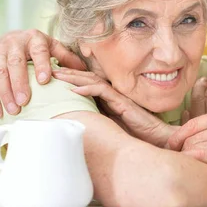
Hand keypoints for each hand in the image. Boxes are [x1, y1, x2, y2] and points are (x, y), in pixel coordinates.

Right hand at [0, 29, 84, 117]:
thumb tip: (84, 70)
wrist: (12, 37)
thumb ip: (66, 57)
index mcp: (34, 38)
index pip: (39, 51)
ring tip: (14, 110)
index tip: (44, 80)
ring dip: (5, 93)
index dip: (41, 65)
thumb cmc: (38, 47)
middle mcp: (13, 42)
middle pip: (15, 63)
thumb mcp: (53, 47)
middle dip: (19, 83)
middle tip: (25, 102)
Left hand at [53, 68, 175, 146]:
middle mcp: (112, 95)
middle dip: (69, 73)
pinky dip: (88, 89)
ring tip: (58, 74)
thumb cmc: (135, 135)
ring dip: (74, 77)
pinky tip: (75, 89)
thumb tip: (76, 122)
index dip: (72, 78)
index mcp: (108, 100)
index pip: (88, 84)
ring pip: (93, 81)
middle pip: (87, 79)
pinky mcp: (122, 102)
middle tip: (50, 68)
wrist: (156, 138)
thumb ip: (98, 120)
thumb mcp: (110, 126)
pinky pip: (103, 91)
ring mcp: (117, 97)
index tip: (55, 76)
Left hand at [167, 108, 206, 180]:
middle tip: (176, 158)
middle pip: (191, 135)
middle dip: (181, 148)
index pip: (194, 122)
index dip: (179, 134)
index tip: (172, 144)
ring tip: (183, 166)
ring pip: (193, 146)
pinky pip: (200, 156)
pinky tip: (190, 168)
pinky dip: (192, 161)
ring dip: (187, 157)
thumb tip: (202, 141)